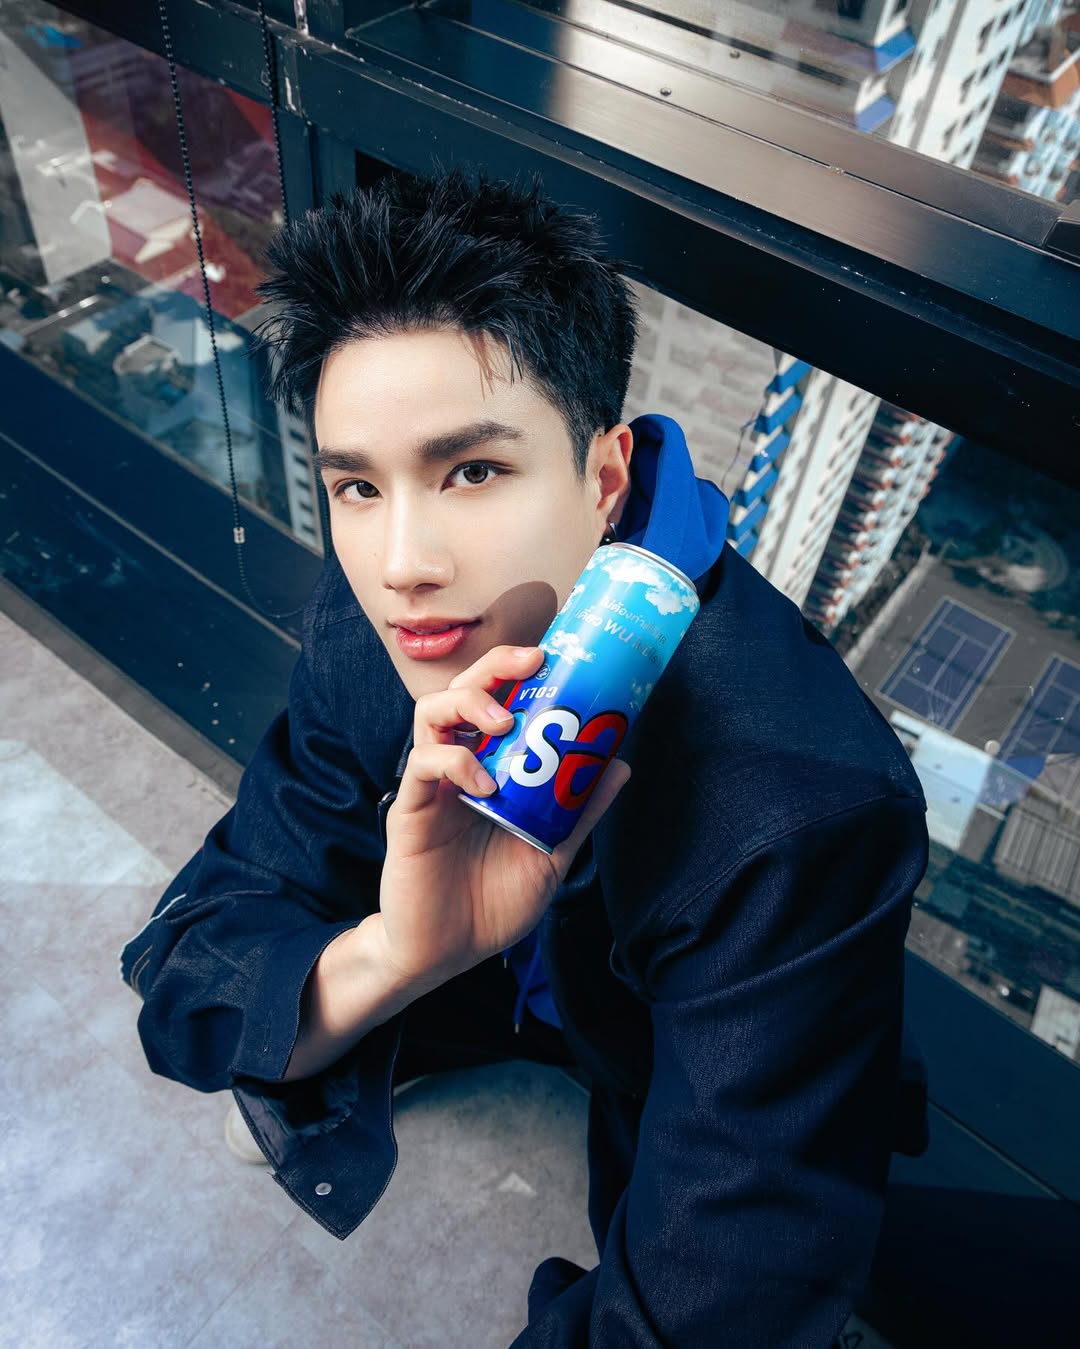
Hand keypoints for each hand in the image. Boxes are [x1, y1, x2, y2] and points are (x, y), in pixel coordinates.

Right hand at [374, 644, 630, 991]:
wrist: (447, 953)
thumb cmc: (492, 901)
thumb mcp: (550, 853)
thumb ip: (580, 811)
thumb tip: (619, 765)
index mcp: (489, 767)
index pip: (497, 701)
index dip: (517, 670)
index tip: (552, 655)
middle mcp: (458, 766)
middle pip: (463, 691)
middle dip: (495, 668)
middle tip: (532, 664)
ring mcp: (432, 785)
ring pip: (433, 713)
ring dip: (472, 704)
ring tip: (505, 722)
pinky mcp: (411, 810)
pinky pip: (423, 766)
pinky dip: (455, 762)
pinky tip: (484, 784)